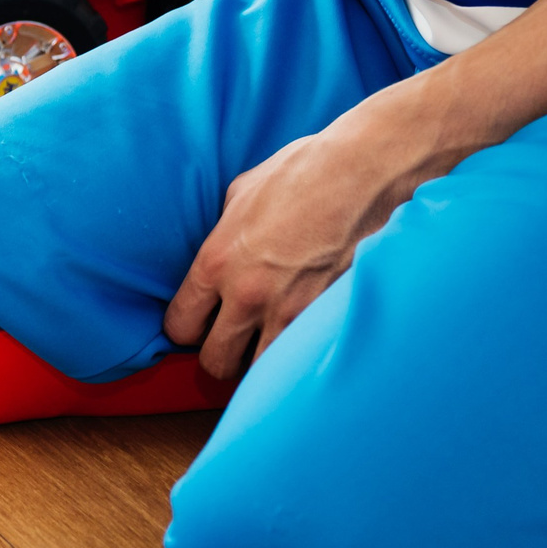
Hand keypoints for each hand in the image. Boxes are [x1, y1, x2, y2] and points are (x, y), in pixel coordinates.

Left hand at [160, 0, 546, 382]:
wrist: (365, 173)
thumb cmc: (305, 173)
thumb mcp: (242, 193)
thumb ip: (223, 232)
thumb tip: (221, 248)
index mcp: (217, 262)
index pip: (180, 325)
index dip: (188, 329)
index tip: (198, 326)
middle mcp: (248, 296)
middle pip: (215, 363)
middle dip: (222, 356)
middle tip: (237, 341)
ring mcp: (292, 314)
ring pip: (261, 374)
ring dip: (263, 366)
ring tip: (273, 346)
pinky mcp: (330, 320)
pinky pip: (306, 360)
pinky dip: (304, 359)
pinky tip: (308, 343)